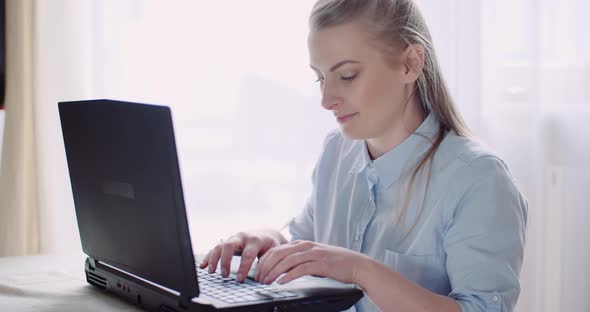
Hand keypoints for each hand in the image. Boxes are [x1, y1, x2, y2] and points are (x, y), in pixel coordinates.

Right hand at [199, 229, 285, 281]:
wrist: (267, 233)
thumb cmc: (271, 245)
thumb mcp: (273, 252)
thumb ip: (268, 262)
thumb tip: (262, 277)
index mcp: (255, 240)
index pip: (247, 254)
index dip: (243, 268)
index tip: (240, 280)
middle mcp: (242, 237)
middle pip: (229, 246)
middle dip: (225, 261)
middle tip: (225, 275)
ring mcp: (234, 238)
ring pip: (220, 245)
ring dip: (214, 259)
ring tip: (211, 272)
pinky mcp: (228, 241)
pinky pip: (216, 248)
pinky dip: (209, 256)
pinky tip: (203, 265)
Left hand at [255, 240, 369, 284]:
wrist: (356, 264)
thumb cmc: (335, 263)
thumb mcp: (314, 257)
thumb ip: (299, 259)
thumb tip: (283, 268)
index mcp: (302, 244)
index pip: (276, 249)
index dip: (264, 261)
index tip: (258, 272)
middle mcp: (306, 246)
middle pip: (279, 253)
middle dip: (265, 267)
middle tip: (259, 279)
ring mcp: (314, 254)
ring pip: (287, 261)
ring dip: (274, 272)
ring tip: (266, 282)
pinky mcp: (321, 264)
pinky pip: (300, 269)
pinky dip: (288, 276)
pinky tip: (281, 282)